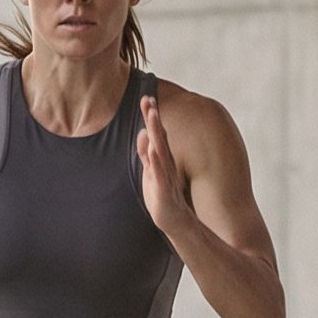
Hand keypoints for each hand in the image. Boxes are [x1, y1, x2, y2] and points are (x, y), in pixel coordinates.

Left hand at [136, 94, 192, 239]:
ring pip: (160, 151)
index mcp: (160, 158)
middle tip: (149, 99)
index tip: (146, 97)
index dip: (150, 116)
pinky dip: (155, 161)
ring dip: (157, 133)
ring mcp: (164, 175)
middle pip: (158, 136)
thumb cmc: (161, 195)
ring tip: (153, 116)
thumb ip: (145, 154)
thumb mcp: (149, 171)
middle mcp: (164, 163)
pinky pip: (159, 173)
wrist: (175, 220)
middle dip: (153, 118)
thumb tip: (143, 133)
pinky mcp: (163, 190)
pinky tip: (153, 150)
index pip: (156, 133)